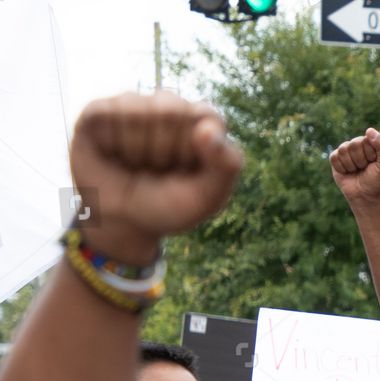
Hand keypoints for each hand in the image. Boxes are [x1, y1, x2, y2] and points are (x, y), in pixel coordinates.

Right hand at [68, 93, 242, 264]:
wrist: (122, 223)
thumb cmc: (170, 206)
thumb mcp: (209, 196)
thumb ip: (226, 165)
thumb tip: (208, 128)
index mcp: (202, 123)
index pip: (206, 115)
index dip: (194, 149)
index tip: (189, 170)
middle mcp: (169, 107)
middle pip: (171, 109)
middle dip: (165, 150)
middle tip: (160, 170)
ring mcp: (134, 105)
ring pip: (138, 110)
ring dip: (137, 149)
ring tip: (137, 164)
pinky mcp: (100, 111)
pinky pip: (106, 113)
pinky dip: (111, 142)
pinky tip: (113, 154)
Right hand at [331, 128, 379, 207]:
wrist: (366, 196)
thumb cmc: (378, 180)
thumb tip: (368, 130)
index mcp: (371, 142)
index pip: (365, 140)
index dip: (370, 155)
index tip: (374, 163)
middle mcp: (358, 144)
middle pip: (352, 145)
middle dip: (359, 160)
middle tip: (364, 168)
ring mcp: (346, 151)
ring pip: (343, 150)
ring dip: (351, 165)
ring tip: (357, 170)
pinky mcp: (336, 158)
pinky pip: (334, 157)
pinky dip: (342, 168)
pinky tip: (348, 172)